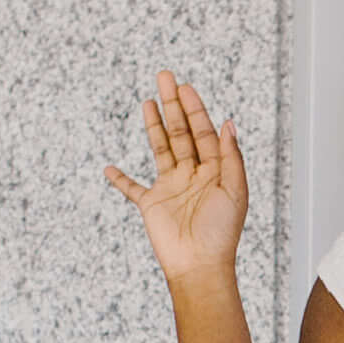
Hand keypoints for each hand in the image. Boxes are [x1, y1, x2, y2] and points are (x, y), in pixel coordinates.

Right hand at [104, 71, 247, 288]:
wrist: (199, 266)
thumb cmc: (221, 233)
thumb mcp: (234, 190)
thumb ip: (230, 157)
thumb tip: (227, 123)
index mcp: (214, 171)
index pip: (203, 132)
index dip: (194, 109)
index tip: (185, 87)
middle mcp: (192, 175)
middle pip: (181, 132)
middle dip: (173, 105)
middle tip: (165, 76)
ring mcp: (170, 188)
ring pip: (161, 149)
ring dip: (153, 125)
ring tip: (148, 101)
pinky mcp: (151, 205)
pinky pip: (132, 189)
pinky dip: (119, 180)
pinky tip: (109, 168)